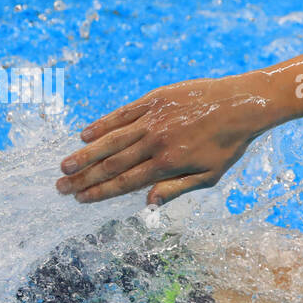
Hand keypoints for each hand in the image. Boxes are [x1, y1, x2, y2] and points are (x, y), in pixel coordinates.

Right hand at [56, 74, 275, 205]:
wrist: (242, 104)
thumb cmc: (228, 144)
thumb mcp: (210, 175)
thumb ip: (177, 188)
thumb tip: (148, 203)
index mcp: (169, 163)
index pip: (126, 182)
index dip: (101, 192)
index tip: (80, 199)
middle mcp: (156, 141)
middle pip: (112, 163)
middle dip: (84, 177)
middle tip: (60, 187)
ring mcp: (153, 118)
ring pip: (112, 139)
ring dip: (85, 153)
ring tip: (64, 165)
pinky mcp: (154, 100)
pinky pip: (122, 113)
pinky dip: (102, 124)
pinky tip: (85, 135)